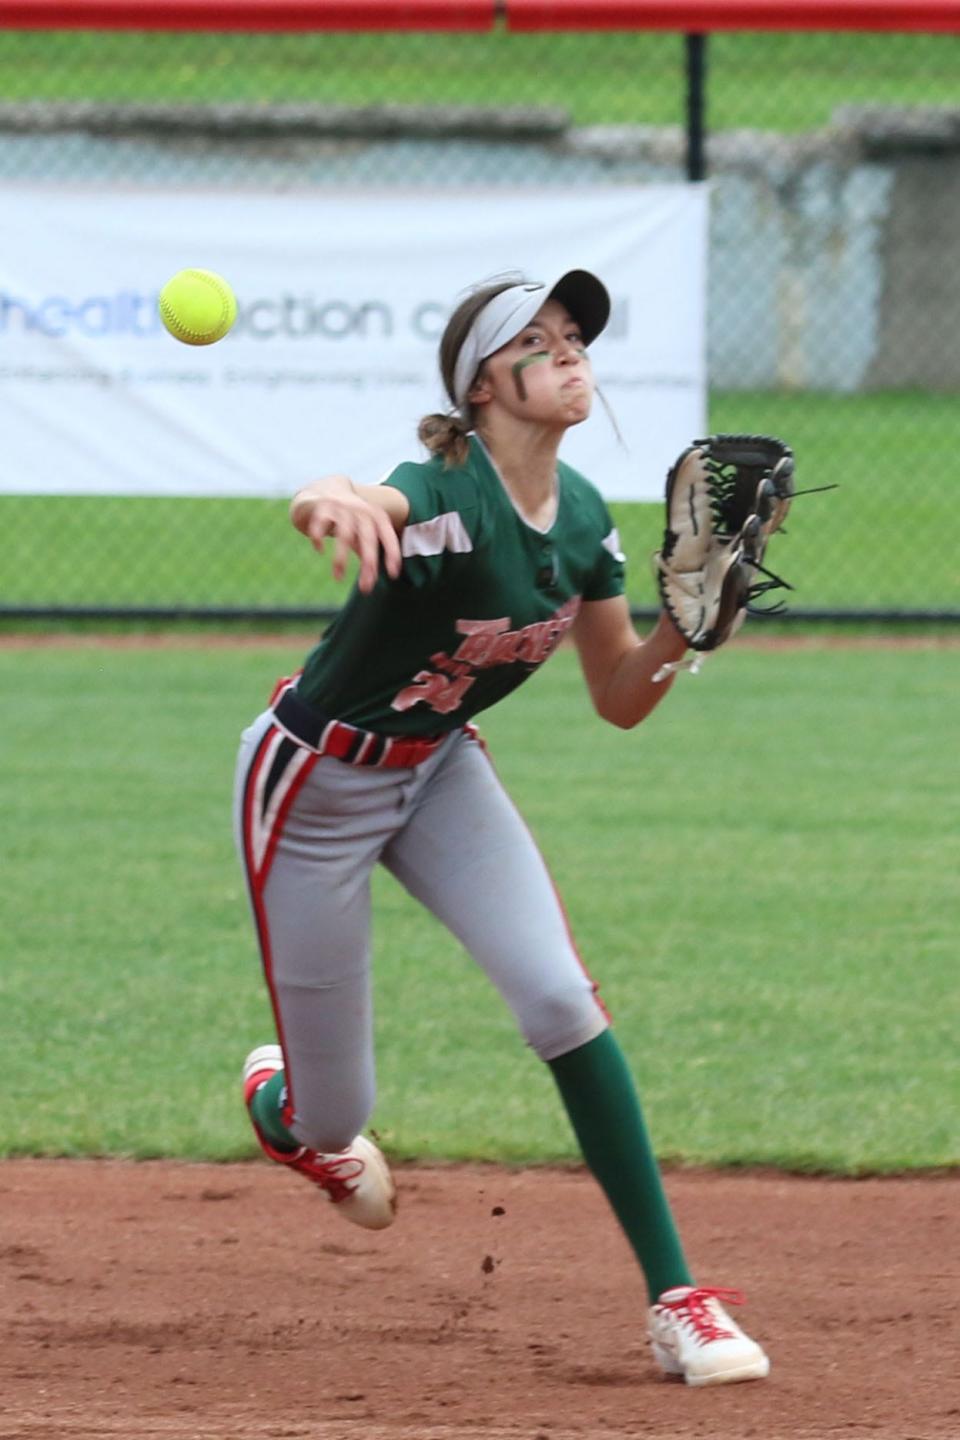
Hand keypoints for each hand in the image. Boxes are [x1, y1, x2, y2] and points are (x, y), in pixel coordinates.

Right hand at [294, 478, 402, 593]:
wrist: (324, 489)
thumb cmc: (348, 519)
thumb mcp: (361, 533)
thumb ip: (366, 554)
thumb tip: (369, 583)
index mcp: (375, 516)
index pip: (387, 535)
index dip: (392, 554)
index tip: (393, 574)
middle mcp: (361, 510)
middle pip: (368, 537)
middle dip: (368, 562)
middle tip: (366, 587)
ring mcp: (341, 507)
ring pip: (344, 534)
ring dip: (341, 558)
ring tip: (338, 578)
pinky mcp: (322, 506)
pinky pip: (321, 523)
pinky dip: (319, 537)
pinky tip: (319, 549)